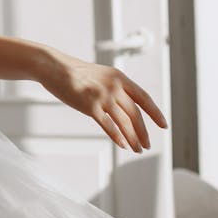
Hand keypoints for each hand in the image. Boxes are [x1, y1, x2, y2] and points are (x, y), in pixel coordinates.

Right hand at [38, 50, 167, 151]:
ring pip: (125, 123)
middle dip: (143, 132)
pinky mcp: (90, 107)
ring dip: (133, 138)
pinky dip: (118, 137)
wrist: (54, 67)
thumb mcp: (100, 75)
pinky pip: (109, 126)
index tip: (163, 125)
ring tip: (137, 149)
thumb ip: (114, 88)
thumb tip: (124, 107)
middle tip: (147, 145)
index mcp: (119, 77)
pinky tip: (123, 145)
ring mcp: (103, 97)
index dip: (155, 112)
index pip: (144, 97)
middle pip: (135, 114)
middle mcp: (114, 86)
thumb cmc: (74, 72)